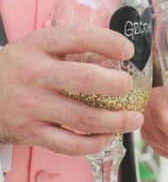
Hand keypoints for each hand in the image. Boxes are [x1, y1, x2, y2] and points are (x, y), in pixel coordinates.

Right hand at [0, 24, 144, 154]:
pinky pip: (70, 144)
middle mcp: (35, 75)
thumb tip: (117, 57)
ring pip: (84, 118)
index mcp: (39, 46)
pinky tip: (107, 136)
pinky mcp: (31, 133)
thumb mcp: (38, 47)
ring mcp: (33, 107)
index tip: (128, 50)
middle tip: (130, 87)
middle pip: (85, 80)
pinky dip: (94, 143)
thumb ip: (72, 49)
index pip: (79, 37)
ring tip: (134, 119)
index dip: (109, 41)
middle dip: (117, 85)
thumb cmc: (19, 68)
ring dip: (116, 121)